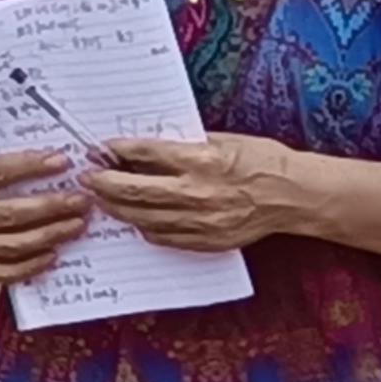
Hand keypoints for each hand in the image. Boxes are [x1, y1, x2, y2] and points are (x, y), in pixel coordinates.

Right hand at [0, 144, 93, 282]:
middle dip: (52, 207)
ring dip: (50, 235)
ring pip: (13, 245)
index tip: (63, 161)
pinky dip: (32, 265)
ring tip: (77, 224)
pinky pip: (4, 271)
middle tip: (81, 200)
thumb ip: (1, 165)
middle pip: (11, 214)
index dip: (32, 167)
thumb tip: (52, 165)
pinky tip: (54, 254)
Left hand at [85, 133, 307, 250]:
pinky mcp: (206, 241)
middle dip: (105, 183)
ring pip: (144, 218)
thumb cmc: (261, 160)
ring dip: (118, 208)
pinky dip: (145, 227)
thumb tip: (143, 150)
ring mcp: (200, 221)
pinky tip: (135, 219)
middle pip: (136, 191)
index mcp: (200, 160)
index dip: (118, 151)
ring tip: (103, 199)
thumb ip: (182, 146)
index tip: (100, 149)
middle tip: (87, 177)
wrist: (292, 196)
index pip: (146, 154)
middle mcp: (196, 192)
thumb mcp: (220, 140)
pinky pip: (164, 237)